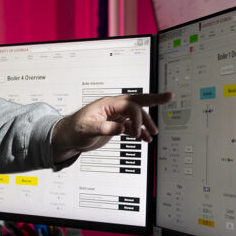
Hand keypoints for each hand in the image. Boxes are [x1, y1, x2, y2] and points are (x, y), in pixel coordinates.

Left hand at [51, 92, 173, 162]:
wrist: (68, 137)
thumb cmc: (73, 129)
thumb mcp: (86, 129)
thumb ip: (103, 128)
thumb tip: (120, 128)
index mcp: (107, 104)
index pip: (129, 106)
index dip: (136, 118)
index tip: (137, 132)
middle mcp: (113, 108)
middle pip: (137, 102)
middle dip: (153, 99)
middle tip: (168, 97)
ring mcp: (115, 116)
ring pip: (136, 116)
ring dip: (146, 123)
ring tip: (154, 133)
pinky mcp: (115, 125)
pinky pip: (132, 126)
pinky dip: (140, 132)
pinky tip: (146, 139)